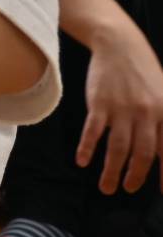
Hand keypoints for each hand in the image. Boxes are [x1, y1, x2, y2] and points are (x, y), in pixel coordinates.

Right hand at [78, 22, 162, 193]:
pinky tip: (82, 161)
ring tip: (106, 187)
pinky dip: (88, 148)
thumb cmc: (144, 70)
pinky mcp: (99, 103)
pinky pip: (93, 132)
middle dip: (136, 177)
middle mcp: (146, 114)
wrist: (119, 44)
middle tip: (127, 190)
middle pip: (142, 154)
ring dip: (112, 170)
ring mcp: (121, 109)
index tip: (161, 192)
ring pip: (118, 148)